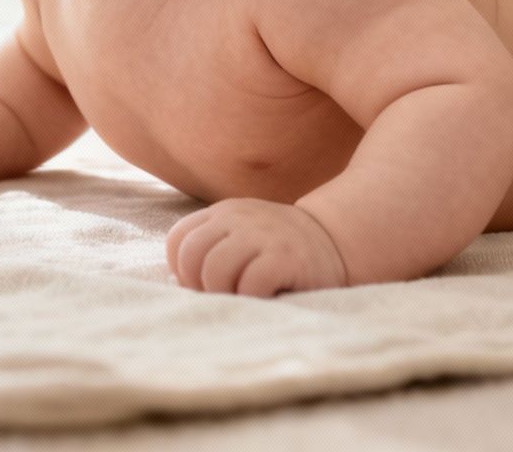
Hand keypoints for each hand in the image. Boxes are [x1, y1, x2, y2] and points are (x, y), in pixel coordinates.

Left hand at [165, 198, 347, 296]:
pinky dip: (252, 299)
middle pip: (191, 255)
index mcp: (223, 213)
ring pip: (215, 269)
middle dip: (200, 286)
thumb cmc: (280, 252)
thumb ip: (212, 250)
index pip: (179, 239)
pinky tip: (267, 297)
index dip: (182, 270)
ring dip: (225, 295)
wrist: (336, 241)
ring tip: (245, 299)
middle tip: (224, 297)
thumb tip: (175, 284)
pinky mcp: (284, 257)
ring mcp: (262, 235)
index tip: (204, 286)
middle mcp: (238, 218)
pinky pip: (250, 283)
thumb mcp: (242, 238)